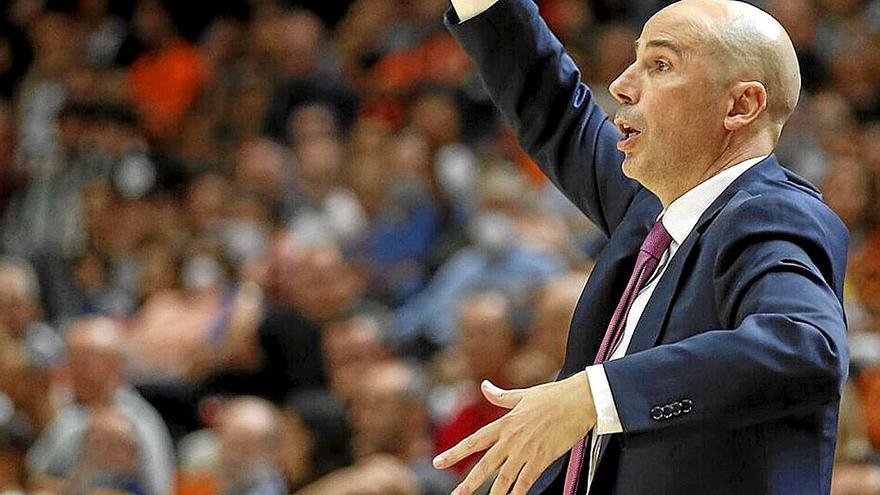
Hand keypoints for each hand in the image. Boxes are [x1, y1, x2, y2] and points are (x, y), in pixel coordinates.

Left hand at [433, 372, 596, 494]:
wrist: (577, 400)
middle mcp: (511, 439)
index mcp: (505, 423)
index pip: (474, 441)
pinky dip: (518, 492)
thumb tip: (484, 385)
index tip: (438, 462)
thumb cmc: (552, 396)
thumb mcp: (523, 395)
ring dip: (493, 494)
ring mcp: (526, 450)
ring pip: (504, 478)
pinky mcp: (542, 458)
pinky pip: (526, 481)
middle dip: (469, 482)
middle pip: (485, 465)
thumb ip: (501, 396)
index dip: (455, 452)